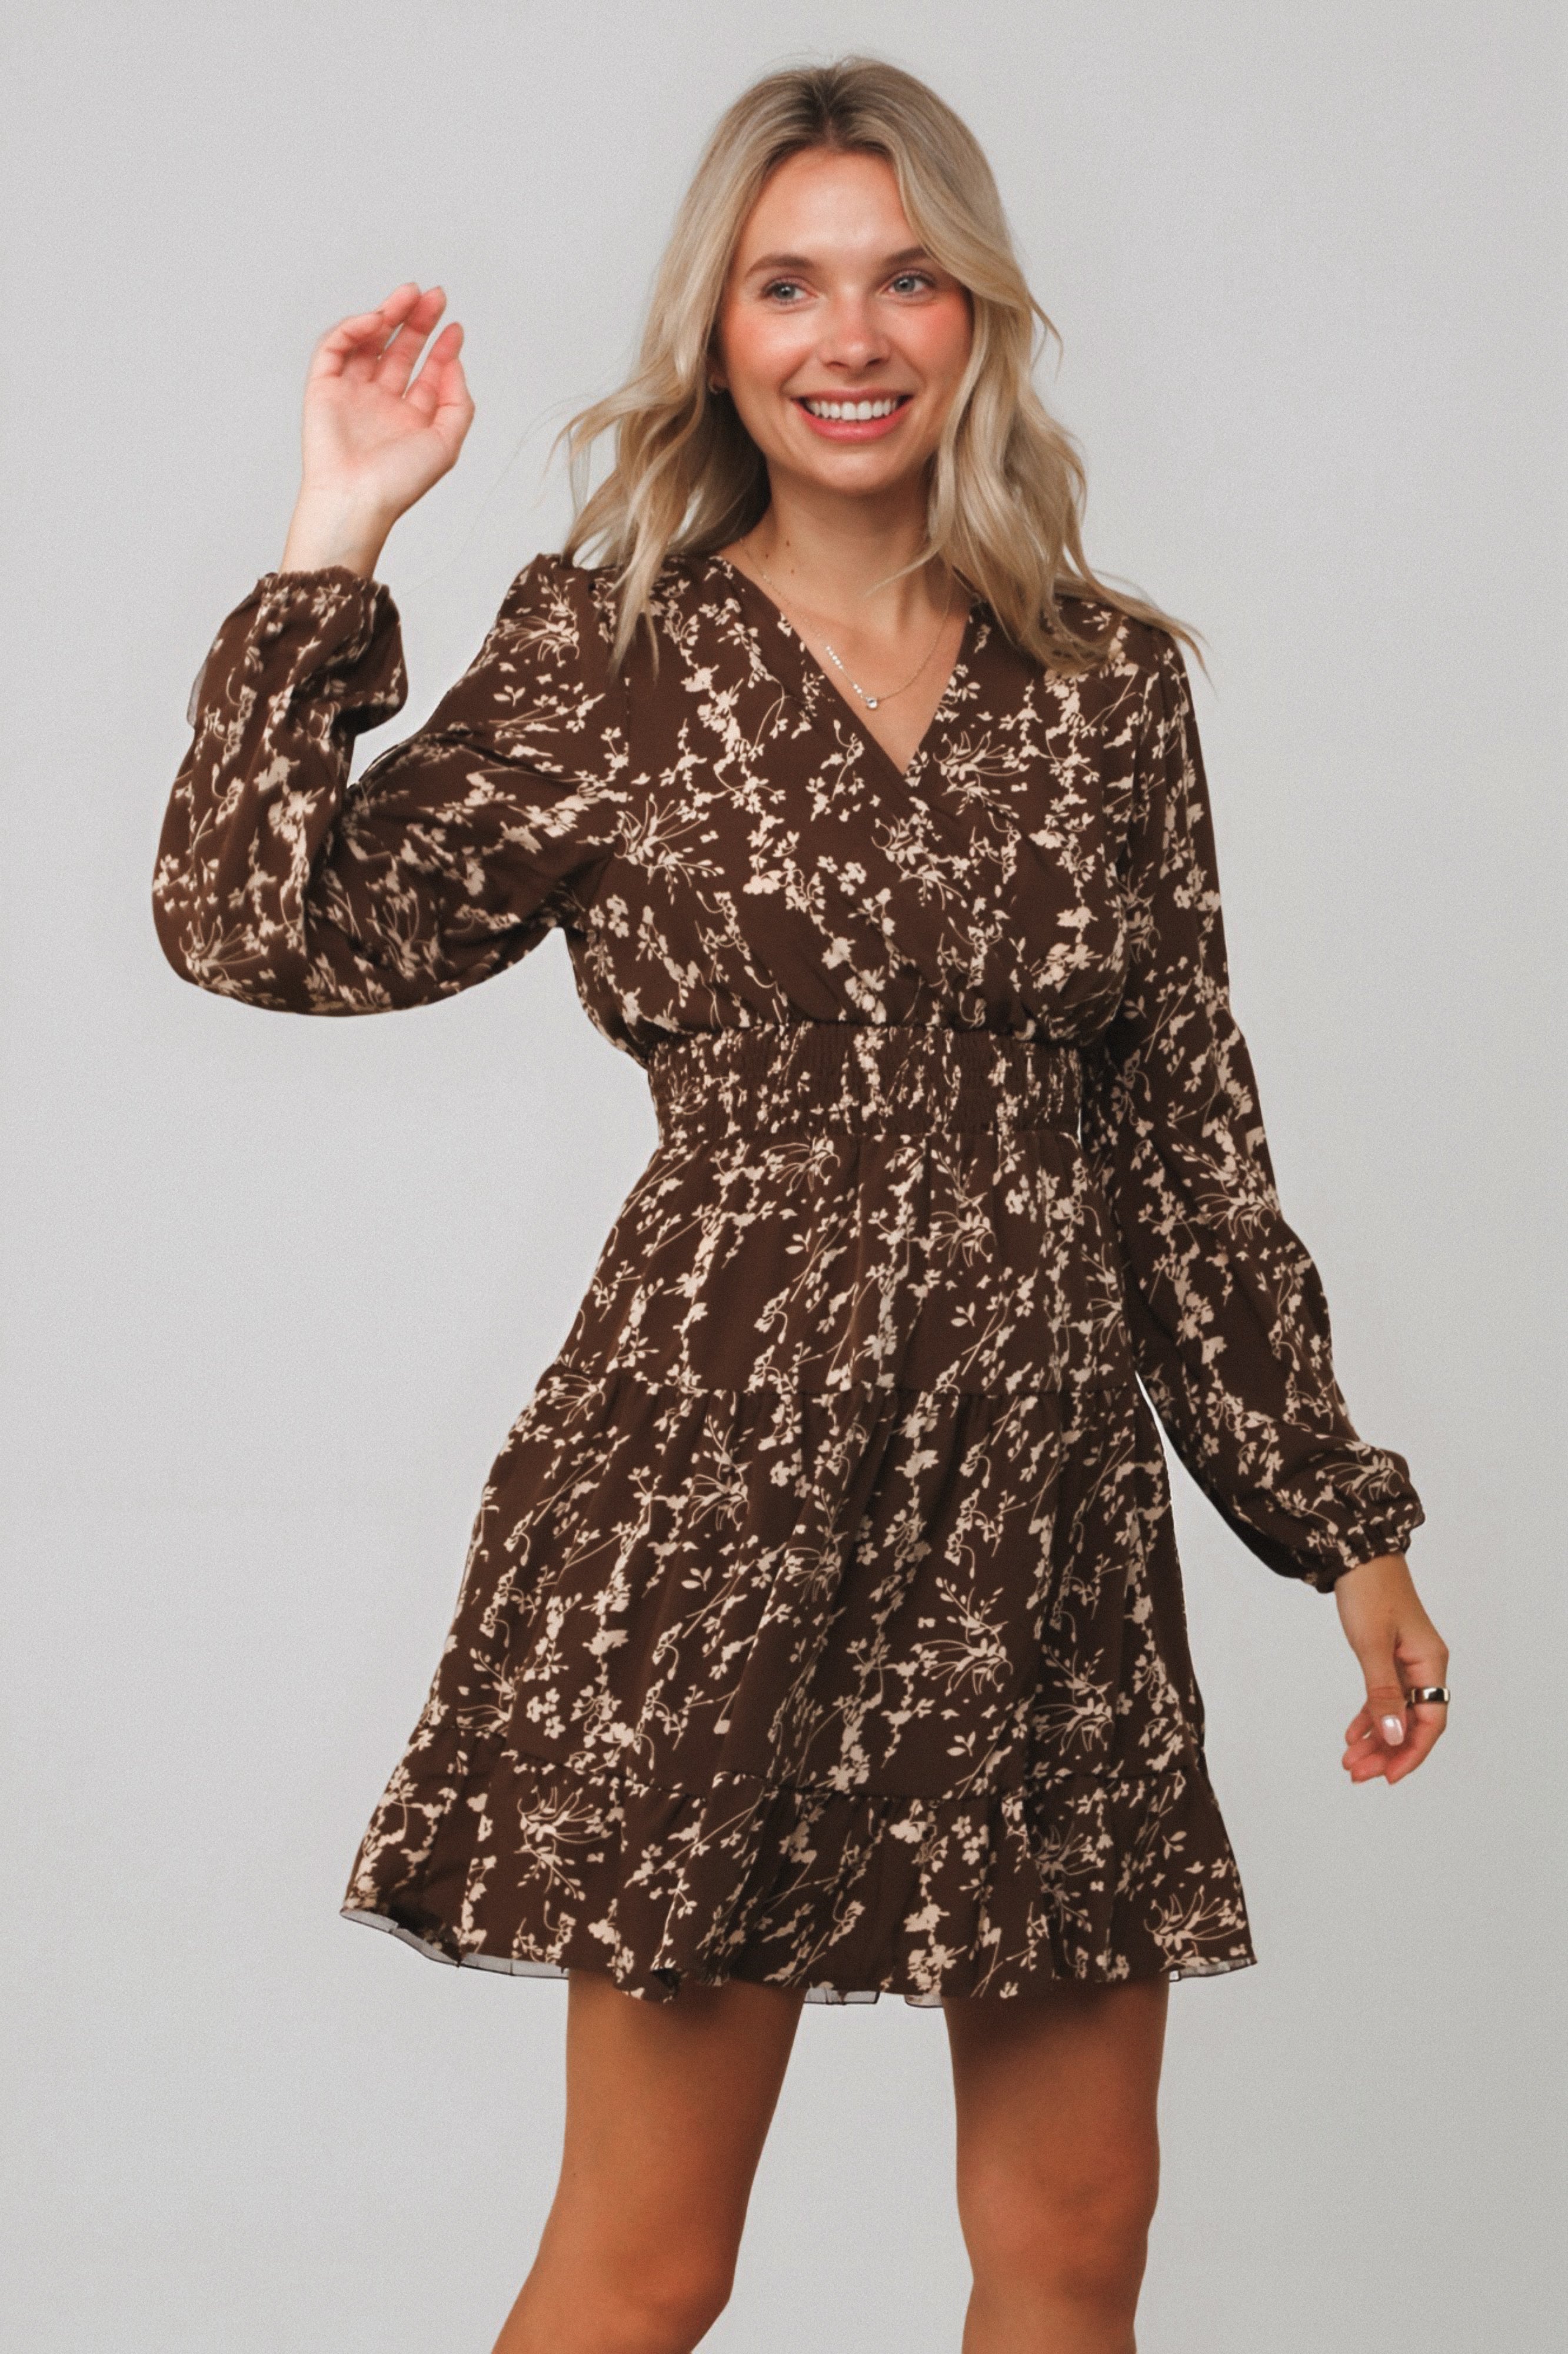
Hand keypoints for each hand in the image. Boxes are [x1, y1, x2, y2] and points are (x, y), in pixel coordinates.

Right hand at [280, 282, 475, 576]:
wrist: (356, 498)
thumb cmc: (398, 482)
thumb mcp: (446, 443)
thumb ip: (458, 402)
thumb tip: (455, 363)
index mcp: (410, 419)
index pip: (427, 373)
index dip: (442, 347)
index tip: (455, 325)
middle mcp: (381, 403)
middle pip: (400, 350)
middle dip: (417, 321)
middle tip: (434, 296)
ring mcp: (352, 393)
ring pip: (370, 343)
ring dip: (389, 315)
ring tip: (409, 296)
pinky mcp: (323, 386)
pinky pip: (336, 347)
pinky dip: (354, 329)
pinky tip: (376, 320)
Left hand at [1335, 1552, 1449, 1785]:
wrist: (1357, 1554)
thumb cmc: (1369, 1591)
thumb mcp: (1372, 1645)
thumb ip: (1382, 1692)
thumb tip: (1394, 1736)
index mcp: (1430, 1664)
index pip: (1430, 1722)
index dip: (1412, 1753)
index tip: (1389, 1776)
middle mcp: (1424, 1667)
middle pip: (1412, 1723)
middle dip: (1387, 1751)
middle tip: (1357, 1773)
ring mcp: (1406, 1663)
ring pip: (1395, 1713)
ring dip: (1375, 1738)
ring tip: (1350, 1761)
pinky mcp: (1388, 1656)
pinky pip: (1383, 1697)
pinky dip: (1369, 1716)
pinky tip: (1352, 1734)